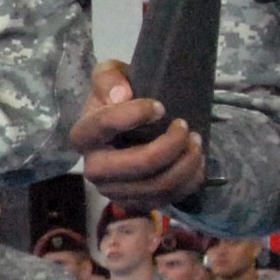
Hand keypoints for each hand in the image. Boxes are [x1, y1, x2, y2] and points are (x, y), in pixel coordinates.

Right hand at [72, 61, 204, 205]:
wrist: (125, 127)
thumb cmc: (119, 99)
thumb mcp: (110, 76)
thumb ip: (109, 78)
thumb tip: (121, 96)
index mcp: (83, 135)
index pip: (104, 126)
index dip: (135, 114)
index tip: (160, 107)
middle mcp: (94, 168)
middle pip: (138, 165)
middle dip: (170, 147)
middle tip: (185, 127)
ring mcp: (114, 190)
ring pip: (158, 186)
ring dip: (186, 163)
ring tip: (196, 141)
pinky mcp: (135, 203)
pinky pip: (168, 199)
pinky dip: (189, 180)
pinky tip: (196, 161)